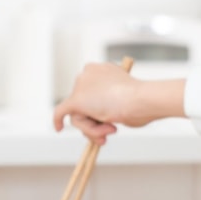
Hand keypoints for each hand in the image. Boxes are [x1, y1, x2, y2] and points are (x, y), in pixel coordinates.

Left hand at [52, 63, 184, 143]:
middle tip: (112, 130)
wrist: (141, 99)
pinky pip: (62, 112)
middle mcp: (88, 73)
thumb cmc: (142, 100)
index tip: (112, 117)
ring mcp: (81, 85)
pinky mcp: (75, 100)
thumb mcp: (128, 96)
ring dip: (94, 128)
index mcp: (103, 69)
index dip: (101, 107)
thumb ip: (113, 102)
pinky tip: (58, 128)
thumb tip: (105, 117)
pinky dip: (58, 120)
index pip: (93, 91)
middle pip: (85, 103)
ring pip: (80, 114)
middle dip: (97, 120)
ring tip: (111, 130)